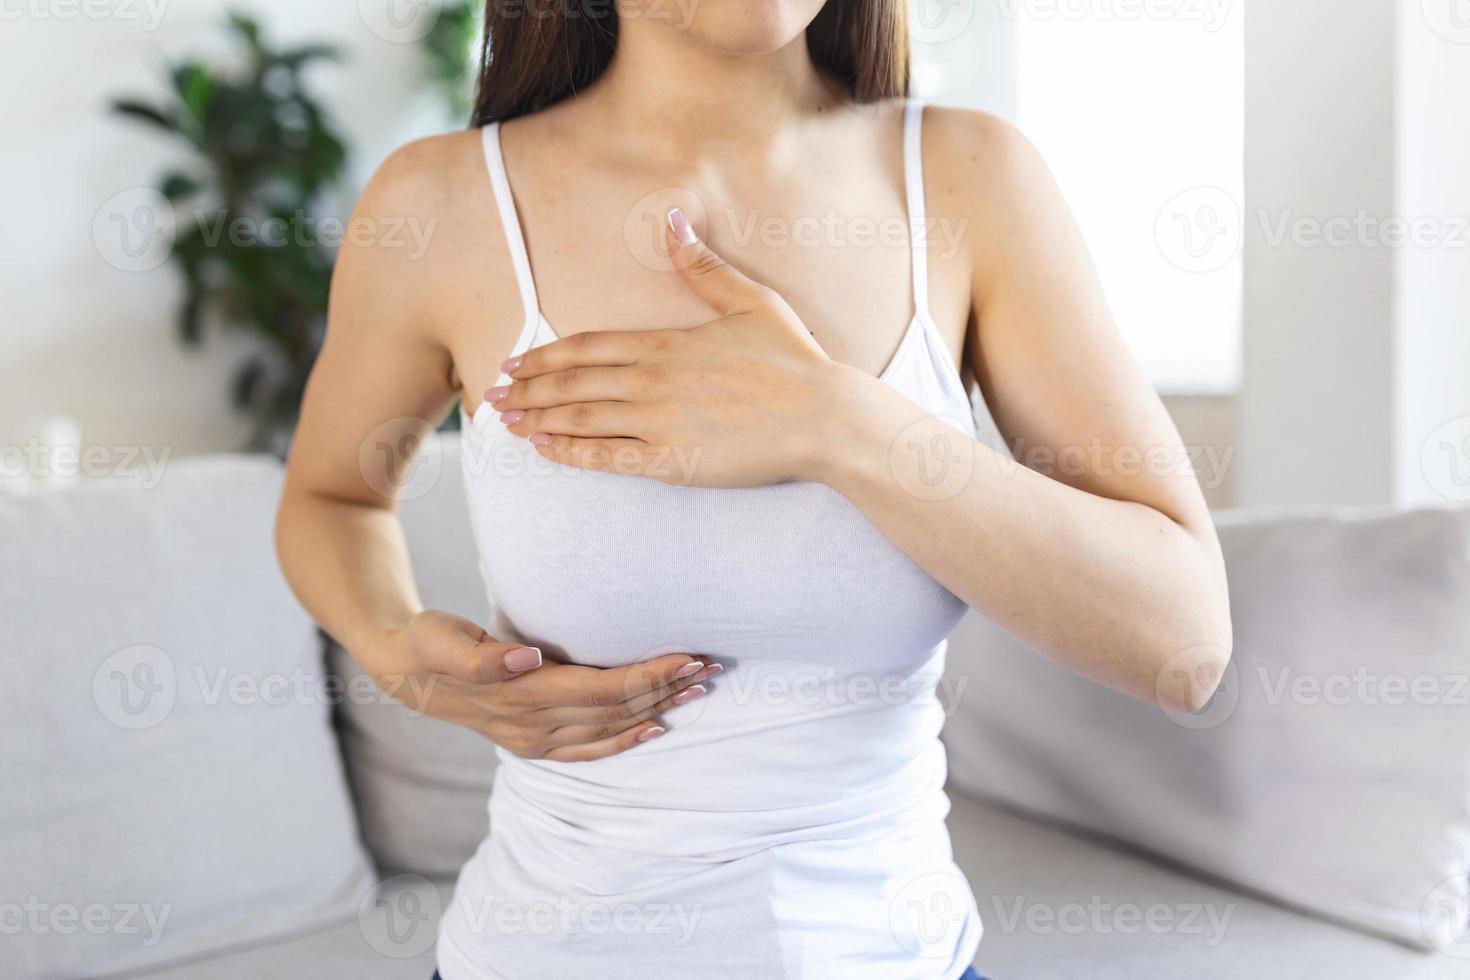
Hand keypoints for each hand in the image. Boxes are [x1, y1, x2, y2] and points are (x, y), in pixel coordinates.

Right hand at [375, 610, 720, 761]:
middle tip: (712, 668)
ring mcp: (535, 740)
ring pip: (610, 728)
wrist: (405, 675)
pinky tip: (656, 729)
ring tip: (700, 690)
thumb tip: (526, 658)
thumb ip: (483, 654)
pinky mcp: (535, 744)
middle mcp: (533, 725)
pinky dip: (626, 740)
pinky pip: (590, 749)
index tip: (686, 657)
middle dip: (666, 689)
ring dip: (657, 710)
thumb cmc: (430, 643)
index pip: (601, 689)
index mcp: (520, 696)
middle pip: (615, 709)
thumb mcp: (443, 639)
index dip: (647, 676)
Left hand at [488, 208, 861, 487]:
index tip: (517, 360)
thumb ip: (702, 267)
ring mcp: (659, 424)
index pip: (588, 347)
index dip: (547, 355)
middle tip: (492, 394)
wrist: (823, 416)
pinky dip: (570, 453)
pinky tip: (545, 450)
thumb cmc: (793, 360)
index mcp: (666, 344)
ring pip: (581, 419)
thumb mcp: (750, 301)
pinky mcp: (672, 462)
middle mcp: (652, 382)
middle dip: (527, 388)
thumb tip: (673, 224)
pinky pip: (608, 458)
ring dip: (538, 418)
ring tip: (505, 421)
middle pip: (573, 383)